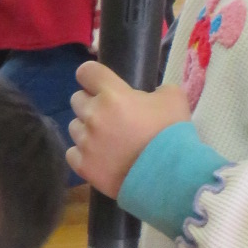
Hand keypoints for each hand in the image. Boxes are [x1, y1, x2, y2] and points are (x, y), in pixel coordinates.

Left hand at [67, 63, 190, 197]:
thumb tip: (150, 96)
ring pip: (74, 126)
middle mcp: (93, 115)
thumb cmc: (172, 134)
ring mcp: (86, 142)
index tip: (100, 85)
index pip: (86, 72)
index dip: (93, 77)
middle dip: (92, 104)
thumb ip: (157, 89)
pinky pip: (72, 153)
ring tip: (107, 141)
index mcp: (112, 94)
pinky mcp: (83, 166)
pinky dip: (84, 154)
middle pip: (77, 99)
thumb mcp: (174, 99)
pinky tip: (100, 158)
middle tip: (110, 116)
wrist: (169, 176)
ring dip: (87, 130)